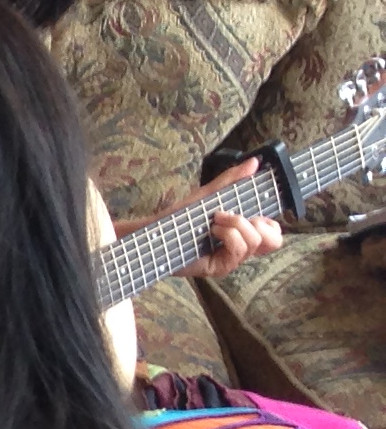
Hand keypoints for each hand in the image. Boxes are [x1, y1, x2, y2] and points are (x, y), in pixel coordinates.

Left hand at [182, 162, 283, 280]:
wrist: (154, 233)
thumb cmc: (179, 217)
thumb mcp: (208, 195)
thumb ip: (231, 180)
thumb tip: (254, 162)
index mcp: (243, 233)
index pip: (274, 234)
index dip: (270, 223)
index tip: (252, 212)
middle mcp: (240, 248)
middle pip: (274, 241)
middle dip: (255, 223)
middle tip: (229, 216)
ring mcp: (231, 259)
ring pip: (255, 242)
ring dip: (236, 224)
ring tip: (214, 222)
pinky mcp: (220, 267)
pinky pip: (239, 250)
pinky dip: (228, 234)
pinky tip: (212, 230)